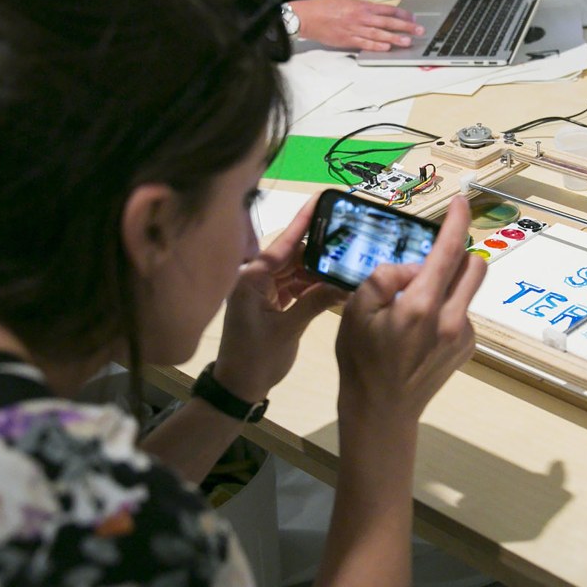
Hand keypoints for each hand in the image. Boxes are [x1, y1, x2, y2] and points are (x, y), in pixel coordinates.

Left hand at [213, 194, 343, 402]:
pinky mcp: (269, 303)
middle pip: (292, 254)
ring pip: (295, 269)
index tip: (322, 198)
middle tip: (349, 232)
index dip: (305, 220)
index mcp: (252, 278)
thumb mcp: (288, 329)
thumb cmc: (256, 359)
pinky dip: (312, 284)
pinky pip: (294, 285)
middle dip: (319, 246)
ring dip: (318, 267)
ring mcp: (262, 290)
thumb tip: (344, 282)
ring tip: (347, 255)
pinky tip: (333, 280)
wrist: (237, 389)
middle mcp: (255, 278)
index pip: (283, 243)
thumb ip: (315, 301)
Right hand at [292, 0, 425, 51]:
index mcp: (362, 6)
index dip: (402, 13)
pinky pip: (366, 43)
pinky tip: (387, 47)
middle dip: (405, 26)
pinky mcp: (348, 40)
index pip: (387, 9)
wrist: (308, 16)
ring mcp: (355, 29)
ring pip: (380, 34)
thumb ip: (361, 8)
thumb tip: (375, 13)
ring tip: (408, 41)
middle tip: (419, 30)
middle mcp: (361, 17)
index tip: (412, 17)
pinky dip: (377, 46)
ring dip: (395, 38)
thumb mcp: (346, 2)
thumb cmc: (325, 7)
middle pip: (388, 22)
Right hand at [335, 196, 484, 423]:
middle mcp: (450, 318)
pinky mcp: (467, 347)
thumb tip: (413, 266)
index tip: (462, 201)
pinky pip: (462, 313)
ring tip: (417, 304)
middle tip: (435, 256)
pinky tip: (421, 330)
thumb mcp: (356, 310)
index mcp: (421, 305)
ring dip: (451, 283)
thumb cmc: (361, 359)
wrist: (382, 411)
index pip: (449, 251)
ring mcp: (463, 335)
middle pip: (476, 266)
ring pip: (468, 290)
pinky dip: (447, 309)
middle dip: (461, 252)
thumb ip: (385, 277)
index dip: (458, 221)